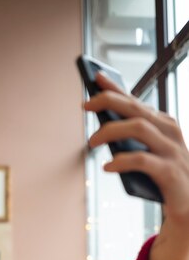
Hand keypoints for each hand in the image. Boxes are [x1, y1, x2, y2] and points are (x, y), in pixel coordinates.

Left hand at [85, 72, 188, 259]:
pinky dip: (122, 161)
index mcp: (165, 125)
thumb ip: (132, 142)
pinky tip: (107, 166)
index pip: (137, 102)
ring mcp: (172, 151)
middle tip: (86, 105)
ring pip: (139, 128)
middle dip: (110, 102)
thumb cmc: (165, 181)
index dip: (117, 88)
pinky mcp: (170, 173)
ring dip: (111, 130)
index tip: (96, 79)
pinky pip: (142, 161)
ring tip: (92, 141)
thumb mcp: (148, 155)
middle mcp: (170, 133)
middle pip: (137, 109)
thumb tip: (103, 131)